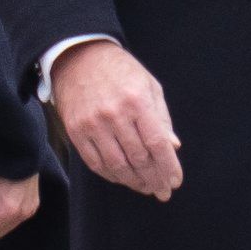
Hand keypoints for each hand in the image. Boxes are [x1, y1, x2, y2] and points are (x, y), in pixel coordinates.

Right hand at [49, 40, 181, 199]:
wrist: (79, 57)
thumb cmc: (120, 71)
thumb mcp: (149, 86)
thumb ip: (162, 118)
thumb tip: (173, 147)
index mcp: (137, 101)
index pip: (157, 144)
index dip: (168, 167)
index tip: (174, 182)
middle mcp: (114, 114)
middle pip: (139, 159)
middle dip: (154, 179)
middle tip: (162, 191)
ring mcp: (92, 124)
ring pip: (117, 165)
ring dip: (134, 181)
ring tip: (145, 187)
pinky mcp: (76, 131)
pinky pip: (95, 162)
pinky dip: (111, 175)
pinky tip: (123, 178)